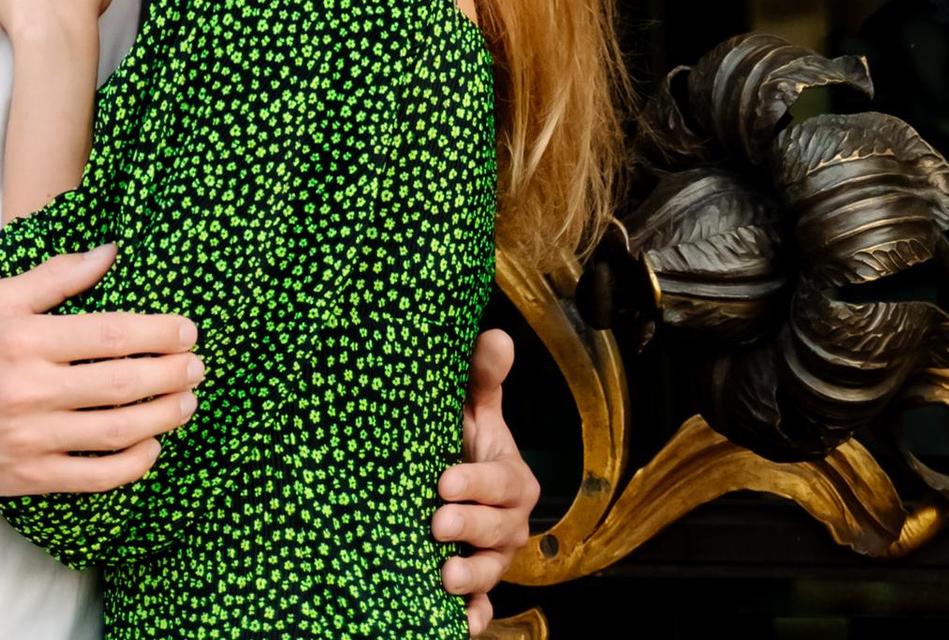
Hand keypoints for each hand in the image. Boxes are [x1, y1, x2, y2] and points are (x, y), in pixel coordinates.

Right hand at [0, 248, 200, 499]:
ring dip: (161, 417)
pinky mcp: (26, 477)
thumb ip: (57, 276)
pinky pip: (92, 477)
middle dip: (170, 374)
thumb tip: (112, 251)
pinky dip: (130, 465)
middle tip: (198, 366)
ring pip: (114, 432)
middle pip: (119, 383)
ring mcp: (29, 438)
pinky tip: (151, 449)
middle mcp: (30, 390)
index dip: (156, 332)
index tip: (188, 330)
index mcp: (26, 340)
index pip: (108, 334)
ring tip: (187, 403)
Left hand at [434, 327, 540, 630]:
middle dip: (469, 526)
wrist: (452, 489)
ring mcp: (494, 560)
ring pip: (491, 572)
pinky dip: (473, 619)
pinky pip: (483, 611)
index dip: (477, 483)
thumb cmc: (463, 444)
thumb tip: (498, 336)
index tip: (444, 481)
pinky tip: (459, 623)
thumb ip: (483, 378)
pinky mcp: (478, 590)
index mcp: (512, 480)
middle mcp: (509, 524)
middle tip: (436, 523)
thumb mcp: (472, 411)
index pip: (501, 482)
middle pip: (497, 530)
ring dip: (471, 577)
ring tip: (445, 576)